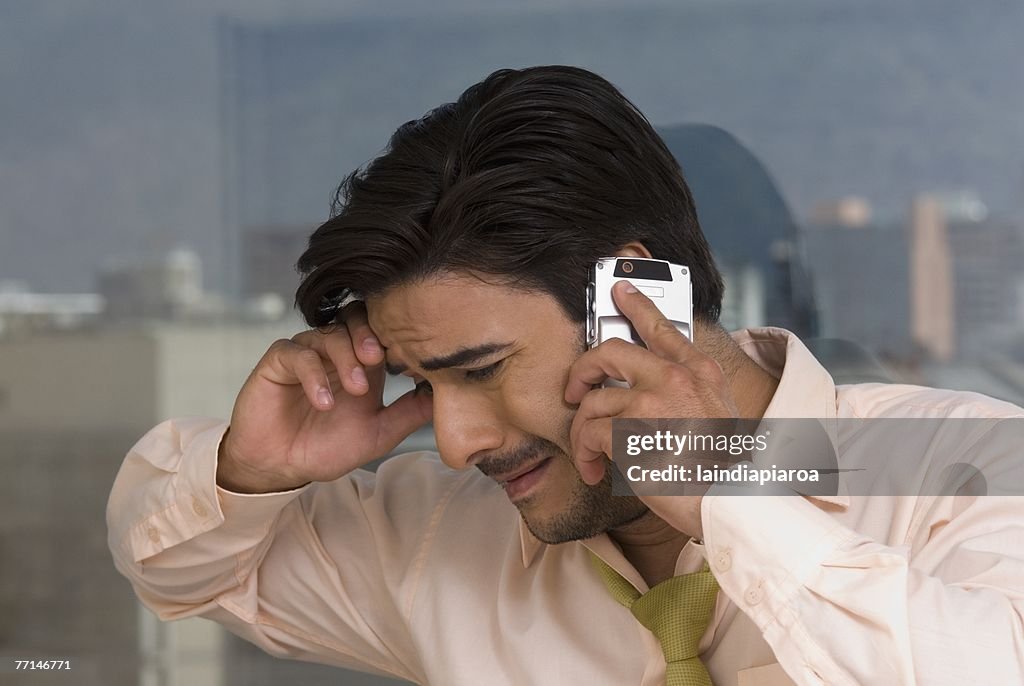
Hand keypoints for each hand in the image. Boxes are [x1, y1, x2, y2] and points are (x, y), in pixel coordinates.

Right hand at [218, 302, 432, 492]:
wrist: (282, 467)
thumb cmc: (327, 447)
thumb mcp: (379, 433)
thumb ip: (410, 413)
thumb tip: (447, 396)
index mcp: (363, 363)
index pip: (382, 330)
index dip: (396, 339)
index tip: (411, 362)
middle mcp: (335, 351)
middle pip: (355, 317)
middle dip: (370, 335)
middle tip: (378, 360)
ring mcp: (306, 353)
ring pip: (329, 333)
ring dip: (346, 357)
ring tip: (357, 389)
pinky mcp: (278, 361)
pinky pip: (298, 353)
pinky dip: (314, 374)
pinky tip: (325, 402)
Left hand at [565, 281, 737, 537]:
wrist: (730, 502)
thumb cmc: (722, 469)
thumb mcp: (718, 414)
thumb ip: (689, 391)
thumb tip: (647, 389)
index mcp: (700, 372)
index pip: (662, 328)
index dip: (637, 305)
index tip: (619, 290)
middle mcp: (675, 379)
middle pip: (609, 352)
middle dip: (582, 371)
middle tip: (574, 391)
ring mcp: (652, 403)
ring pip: (592, 402)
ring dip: (583, 433)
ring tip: (592, 456)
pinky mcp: (630, 432)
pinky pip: (589, 433)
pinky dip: (585, 454)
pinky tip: (595, 470)